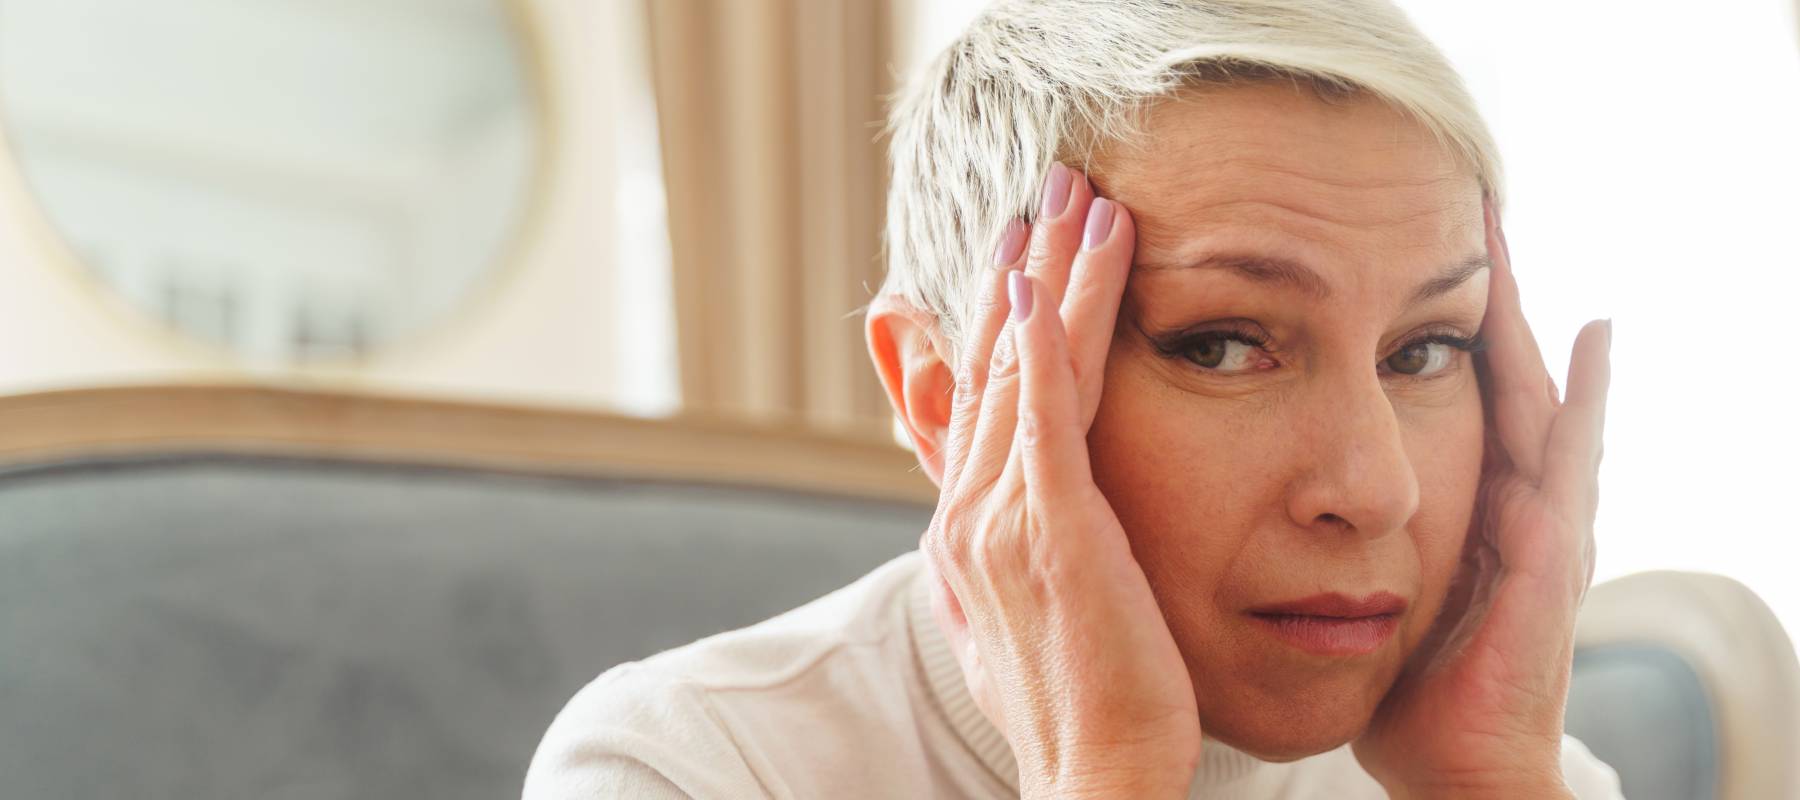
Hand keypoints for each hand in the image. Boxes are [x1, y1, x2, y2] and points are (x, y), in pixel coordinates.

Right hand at [920, 163, 1199, 798]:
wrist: (1094, 780)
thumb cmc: (1082, 713)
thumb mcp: (1021, 629)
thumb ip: (1000, 571)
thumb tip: (979, 550)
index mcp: (969, 534)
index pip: (991, 402)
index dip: (1009, 320)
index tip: (1028, 254)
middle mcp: (971, 515)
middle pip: (1002, 366)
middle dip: (1029, 271)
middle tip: (1055, 189)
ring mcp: (1003, 520)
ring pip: (1027, 373)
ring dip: (1053, 279)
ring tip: (1085, 202)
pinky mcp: (1050, 530)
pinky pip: (1042, 415)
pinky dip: (1042, 342)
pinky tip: (1049, 281)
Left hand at [1353, 200, 1612, 798]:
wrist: (1454, 763)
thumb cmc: (1405, 687)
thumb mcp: (1359, 590)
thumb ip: (1328, 538)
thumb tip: (1259, 498)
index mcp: (1459, 504)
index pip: (1438, 390)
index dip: (1424, 321)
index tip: (1397, 245)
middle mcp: (1506, 500)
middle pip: (1491, 374)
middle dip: (1481, 297)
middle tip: (1466, 206)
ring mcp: (1539, 521)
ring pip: (1532, 395)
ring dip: (1523, 317)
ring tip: (1508, 236)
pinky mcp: (1551, 551)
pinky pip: (1570, 460)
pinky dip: (1585, 398)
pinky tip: (1593, 338)